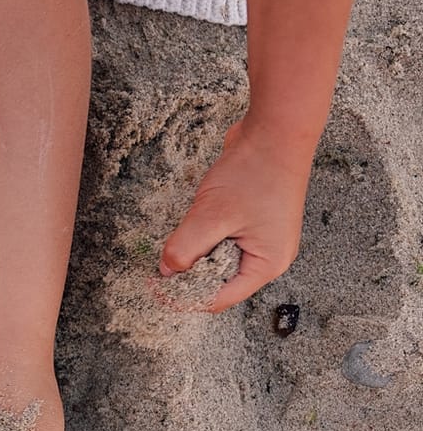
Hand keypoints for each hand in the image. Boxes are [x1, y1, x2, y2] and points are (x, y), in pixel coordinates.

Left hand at [158, 114, 318, 312]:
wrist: (274, 132)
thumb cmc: (254, 173)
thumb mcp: (212, 216)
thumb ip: (186, 248)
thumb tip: (166, 271)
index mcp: (266, 265)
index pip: (219, 298)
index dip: (186, 297)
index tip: (156, 288)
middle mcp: (265, 256)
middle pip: (217, 282)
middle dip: (189, 274)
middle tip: (161, 261)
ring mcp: (259, 239)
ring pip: (215, 260)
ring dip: (195, 252)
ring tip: (186, 231)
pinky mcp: (248, 224)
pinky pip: (218, 241)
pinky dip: (202, 236)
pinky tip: (196, 219)